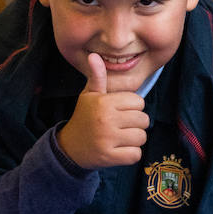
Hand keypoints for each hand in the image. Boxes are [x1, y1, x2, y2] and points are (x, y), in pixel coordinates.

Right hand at [57, 53, 149, 168]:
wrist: (69, 147)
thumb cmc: (84, 117)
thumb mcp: (89, 95)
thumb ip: (97, 76)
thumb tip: (94, 56)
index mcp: (104, 102)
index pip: (139, 102)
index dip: (133, 108)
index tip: (120, 112)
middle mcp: (106, 120)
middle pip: (143, 120)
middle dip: (135, 124)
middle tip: (120, 127)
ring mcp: (107, 140)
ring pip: (141, 137)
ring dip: (134, 140)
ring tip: (120, 138)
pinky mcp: (109, 157)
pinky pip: (136, 155)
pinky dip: (130, 154)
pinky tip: (119, 150)